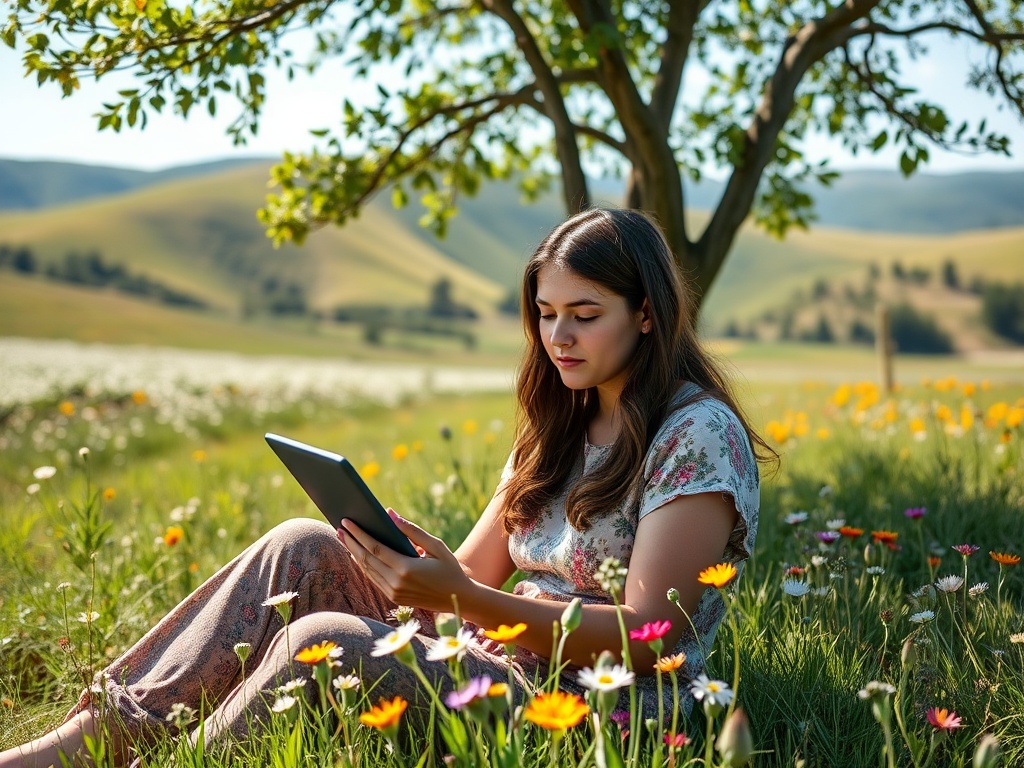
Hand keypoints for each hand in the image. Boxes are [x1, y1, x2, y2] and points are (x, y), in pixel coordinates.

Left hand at [337, 509, 470, 612]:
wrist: (458, 598)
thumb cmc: (449, 568)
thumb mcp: (436, 545)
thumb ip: (412, 531)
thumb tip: (390, 514)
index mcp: (407, 569)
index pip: (375, 548)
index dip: (359, 534)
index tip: (347, 521)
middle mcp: (396, 583)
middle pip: (366, 559)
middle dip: (350, 542)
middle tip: (339, 527)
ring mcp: (393, 593)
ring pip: (367, 570)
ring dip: (353, 553)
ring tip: (344, 538)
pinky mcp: (393, 598)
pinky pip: (373, 578)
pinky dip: (363, 565)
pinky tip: (357, 554)